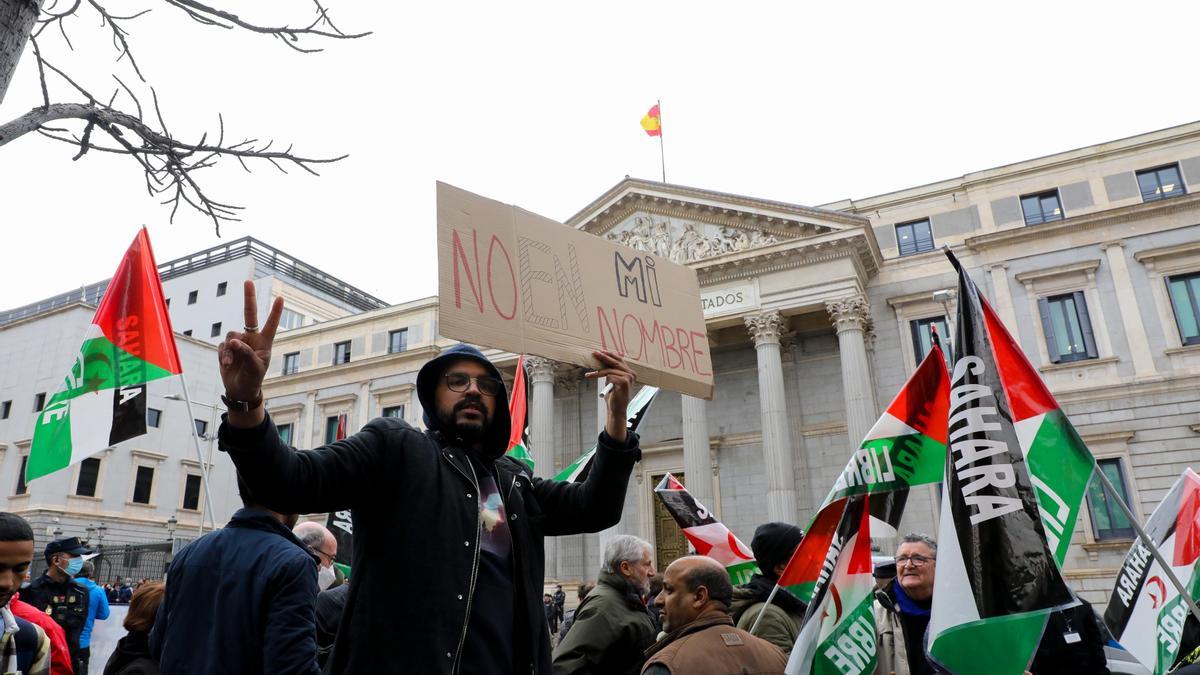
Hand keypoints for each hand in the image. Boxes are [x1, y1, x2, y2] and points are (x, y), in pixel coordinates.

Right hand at [217, 281, 282, 423]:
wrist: (240, 390)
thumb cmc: (253, 379)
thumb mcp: (255, 368)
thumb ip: (246, 353)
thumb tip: (234, 341)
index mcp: (264, 342)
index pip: (270, 324)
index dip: (275, 312)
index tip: (281, 298)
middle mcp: (251, 339)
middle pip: (249, 315)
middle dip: (249, 298)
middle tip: (248, 281)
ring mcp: (238, 342)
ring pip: (230, 335)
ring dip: (229, 348)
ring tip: (230, 362)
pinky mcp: (226, 348)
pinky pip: (222, 345)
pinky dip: (223, 354)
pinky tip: (226, 364)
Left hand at [585, 350, 635, 441]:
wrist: (617, 410)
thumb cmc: (614, 397)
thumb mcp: (613, 382)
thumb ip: (612, 373)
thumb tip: (603, 363)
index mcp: (630, 373)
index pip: (620, 360)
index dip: (610, 355)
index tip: (601, 351)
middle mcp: (631, 374)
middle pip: (615, 361)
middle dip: (603, 357)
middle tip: (594, 353)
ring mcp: (628, 377)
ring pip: (609, 370)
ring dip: (597, 372)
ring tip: (589, 375)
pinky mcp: (624, 381)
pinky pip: (609, 376)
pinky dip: (600, 378)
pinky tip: (598, 382)